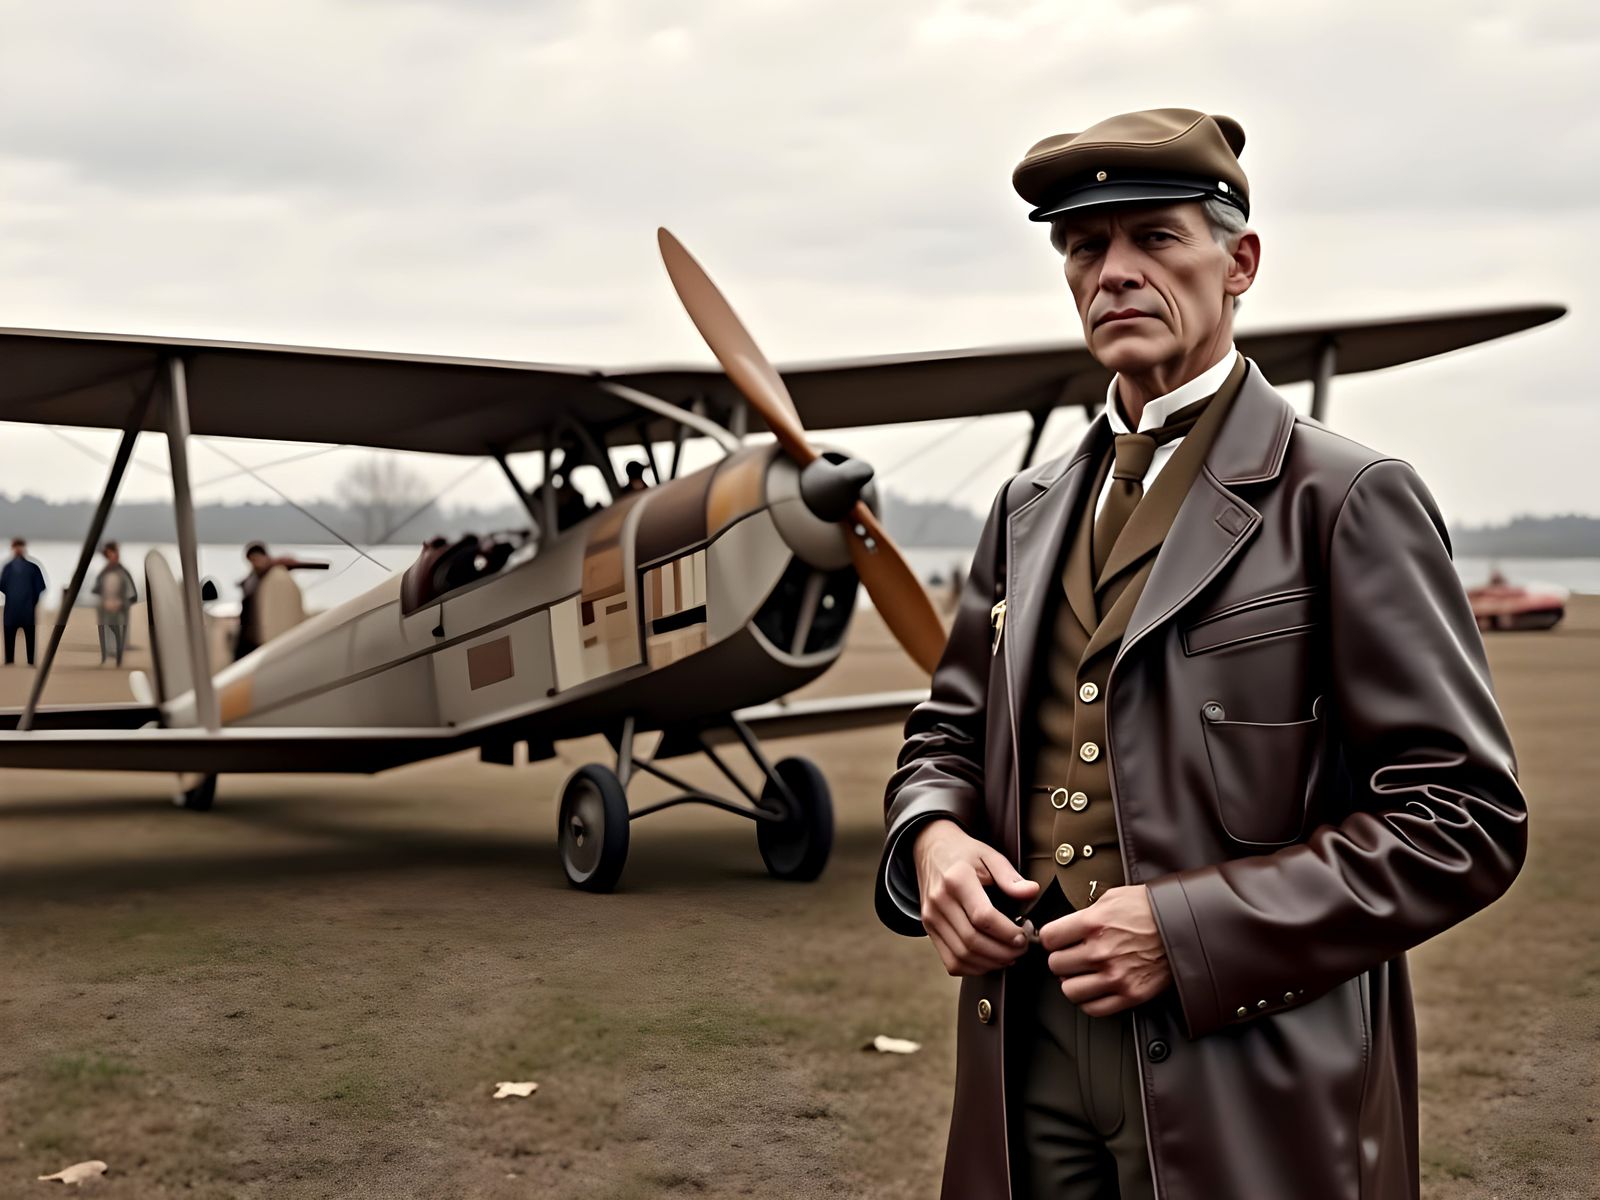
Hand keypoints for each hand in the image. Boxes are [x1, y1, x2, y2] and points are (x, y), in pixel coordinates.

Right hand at [913, 819, 1039, 975]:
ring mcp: (931, 917)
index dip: (1007, 933)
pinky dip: (973, 968)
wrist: (929, 849)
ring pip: (961, 955)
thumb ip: (1009, 876)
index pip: (982, 916)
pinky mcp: (929, 929)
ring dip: (990, 962)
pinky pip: (950, 961)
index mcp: (956, 879)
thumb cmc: (963, 853)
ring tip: (1009, 956)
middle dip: (1003, 952)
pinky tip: (990, 960)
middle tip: (1021, 949)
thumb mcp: (989, 855)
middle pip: (972, 941)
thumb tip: (1032, 892)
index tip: (1024, 936)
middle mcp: (940, 901)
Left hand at [1039, 884, 1171, 1015]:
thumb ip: (1086, 913)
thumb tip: (1066, 927)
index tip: (1058, 940)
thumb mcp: (1113, 897)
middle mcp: (1101, 952)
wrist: (1187, 926)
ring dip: (1073, 982)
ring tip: (1083, 973)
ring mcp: (1116, 976)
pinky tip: (1095, 988)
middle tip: (1072, 955)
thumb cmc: (1151, 909)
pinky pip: (1093, 1008)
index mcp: (1094, 923)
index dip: (1051, 938)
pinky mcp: (1130, 995)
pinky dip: (1089, 1000)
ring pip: (1070, 990)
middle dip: (1062, 959)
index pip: (1048, 938)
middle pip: (1056, 965)